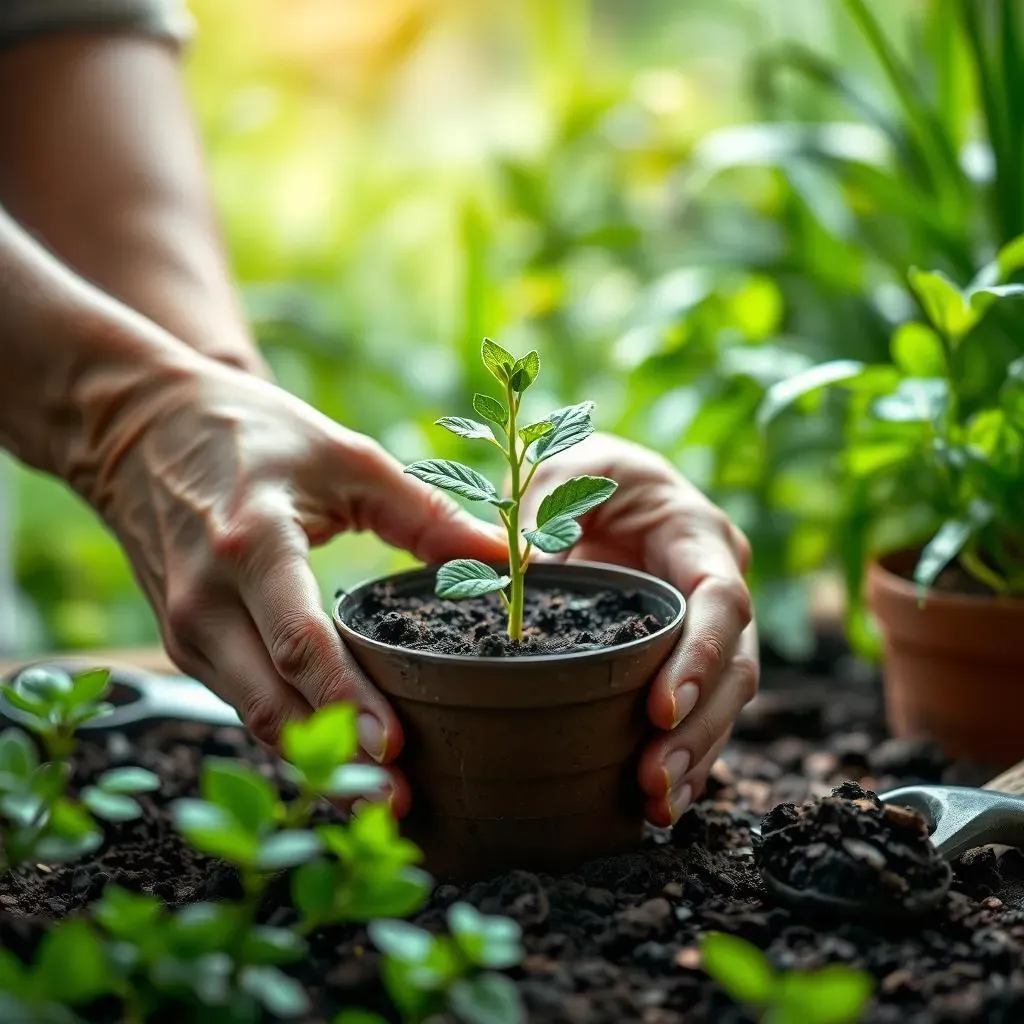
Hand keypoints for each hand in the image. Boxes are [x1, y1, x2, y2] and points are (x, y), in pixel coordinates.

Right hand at [88, 360, 506, 814]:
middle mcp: (205, 601)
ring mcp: (184, 629)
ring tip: (377, 799)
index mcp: (250, 546)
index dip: (346, 701)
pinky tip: (334, 757)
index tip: (393, 751)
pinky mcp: (183, 642)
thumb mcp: (346, 459)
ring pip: (254, 715)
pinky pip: (243, 701)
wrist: (143, 429)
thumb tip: (510, 558)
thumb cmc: (255, 437)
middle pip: (271, 703)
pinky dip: (288, 732)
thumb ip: (426, 515)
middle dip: (334, 762)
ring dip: (312, 761)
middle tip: (398, 807)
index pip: (298, 642)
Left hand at [521, 433, 756, 826]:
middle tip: (654, 779)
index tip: (661, 708)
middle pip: (735, 668)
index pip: (722, 601)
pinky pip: (698, 714)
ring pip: (724, 703)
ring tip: (656, 806)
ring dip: (695, 756)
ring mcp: (707, 631)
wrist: (610, 488)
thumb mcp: (566, 469)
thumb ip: (544, 509)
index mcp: (701, 537)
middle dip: (700, 728)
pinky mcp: (683, 660)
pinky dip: (684, 757)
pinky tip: (658, 802)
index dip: (700, 657)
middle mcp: (718, 588)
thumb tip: (519, 572)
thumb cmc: (592, 471)